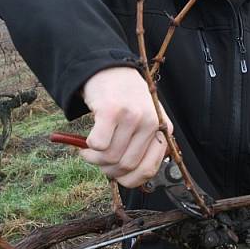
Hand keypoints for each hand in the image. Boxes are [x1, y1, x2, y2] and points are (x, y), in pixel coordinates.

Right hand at [80, 67, 171, 187]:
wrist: (109, 69)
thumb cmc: (126, 99)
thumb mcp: (145, 121)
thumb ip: (144, 146)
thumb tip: (130, 179)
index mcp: (163, 129)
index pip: (149, 170)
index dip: (128, 179)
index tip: (116, 174)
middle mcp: (151, 122)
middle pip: (126, 166)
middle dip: (107, 169)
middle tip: (97, 160)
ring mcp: (132, 116)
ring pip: (110, 157)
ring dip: (94, 159)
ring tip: (88, 151)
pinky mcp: (111, 110)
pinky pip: (98, 144)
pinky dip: (88, 147)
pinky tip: (86, 141)